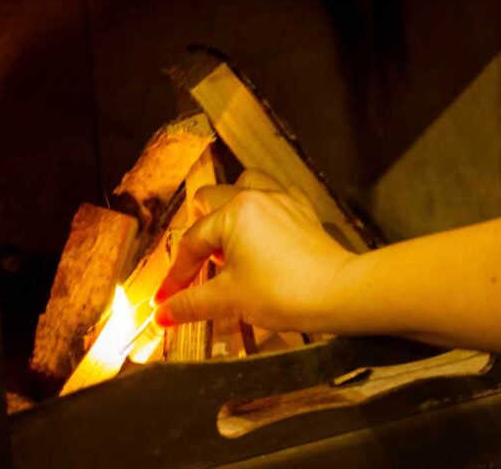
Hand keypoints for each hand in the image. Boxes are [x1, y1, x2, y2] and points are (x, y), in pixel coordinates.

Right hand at [154, 169, 355, 332]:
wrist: (338, 294)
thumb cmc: (282, 294)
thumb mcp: (229, 300)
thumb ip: (191, 304)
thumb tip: (161, 315)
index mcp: (233, 212)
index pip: (193, 241)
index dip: (177, 275)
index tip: (165, 299)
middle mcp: (256, 195)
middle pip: (211, 200)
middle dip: (199, 234)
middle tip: (199, 268)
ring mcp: (283, 199)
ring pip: (245, 185)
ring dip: (229, 207)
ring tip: (229, 241)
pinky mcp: (303, 210)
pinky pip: (275, 195)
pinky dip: (262, 209)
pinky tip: (262, 232)